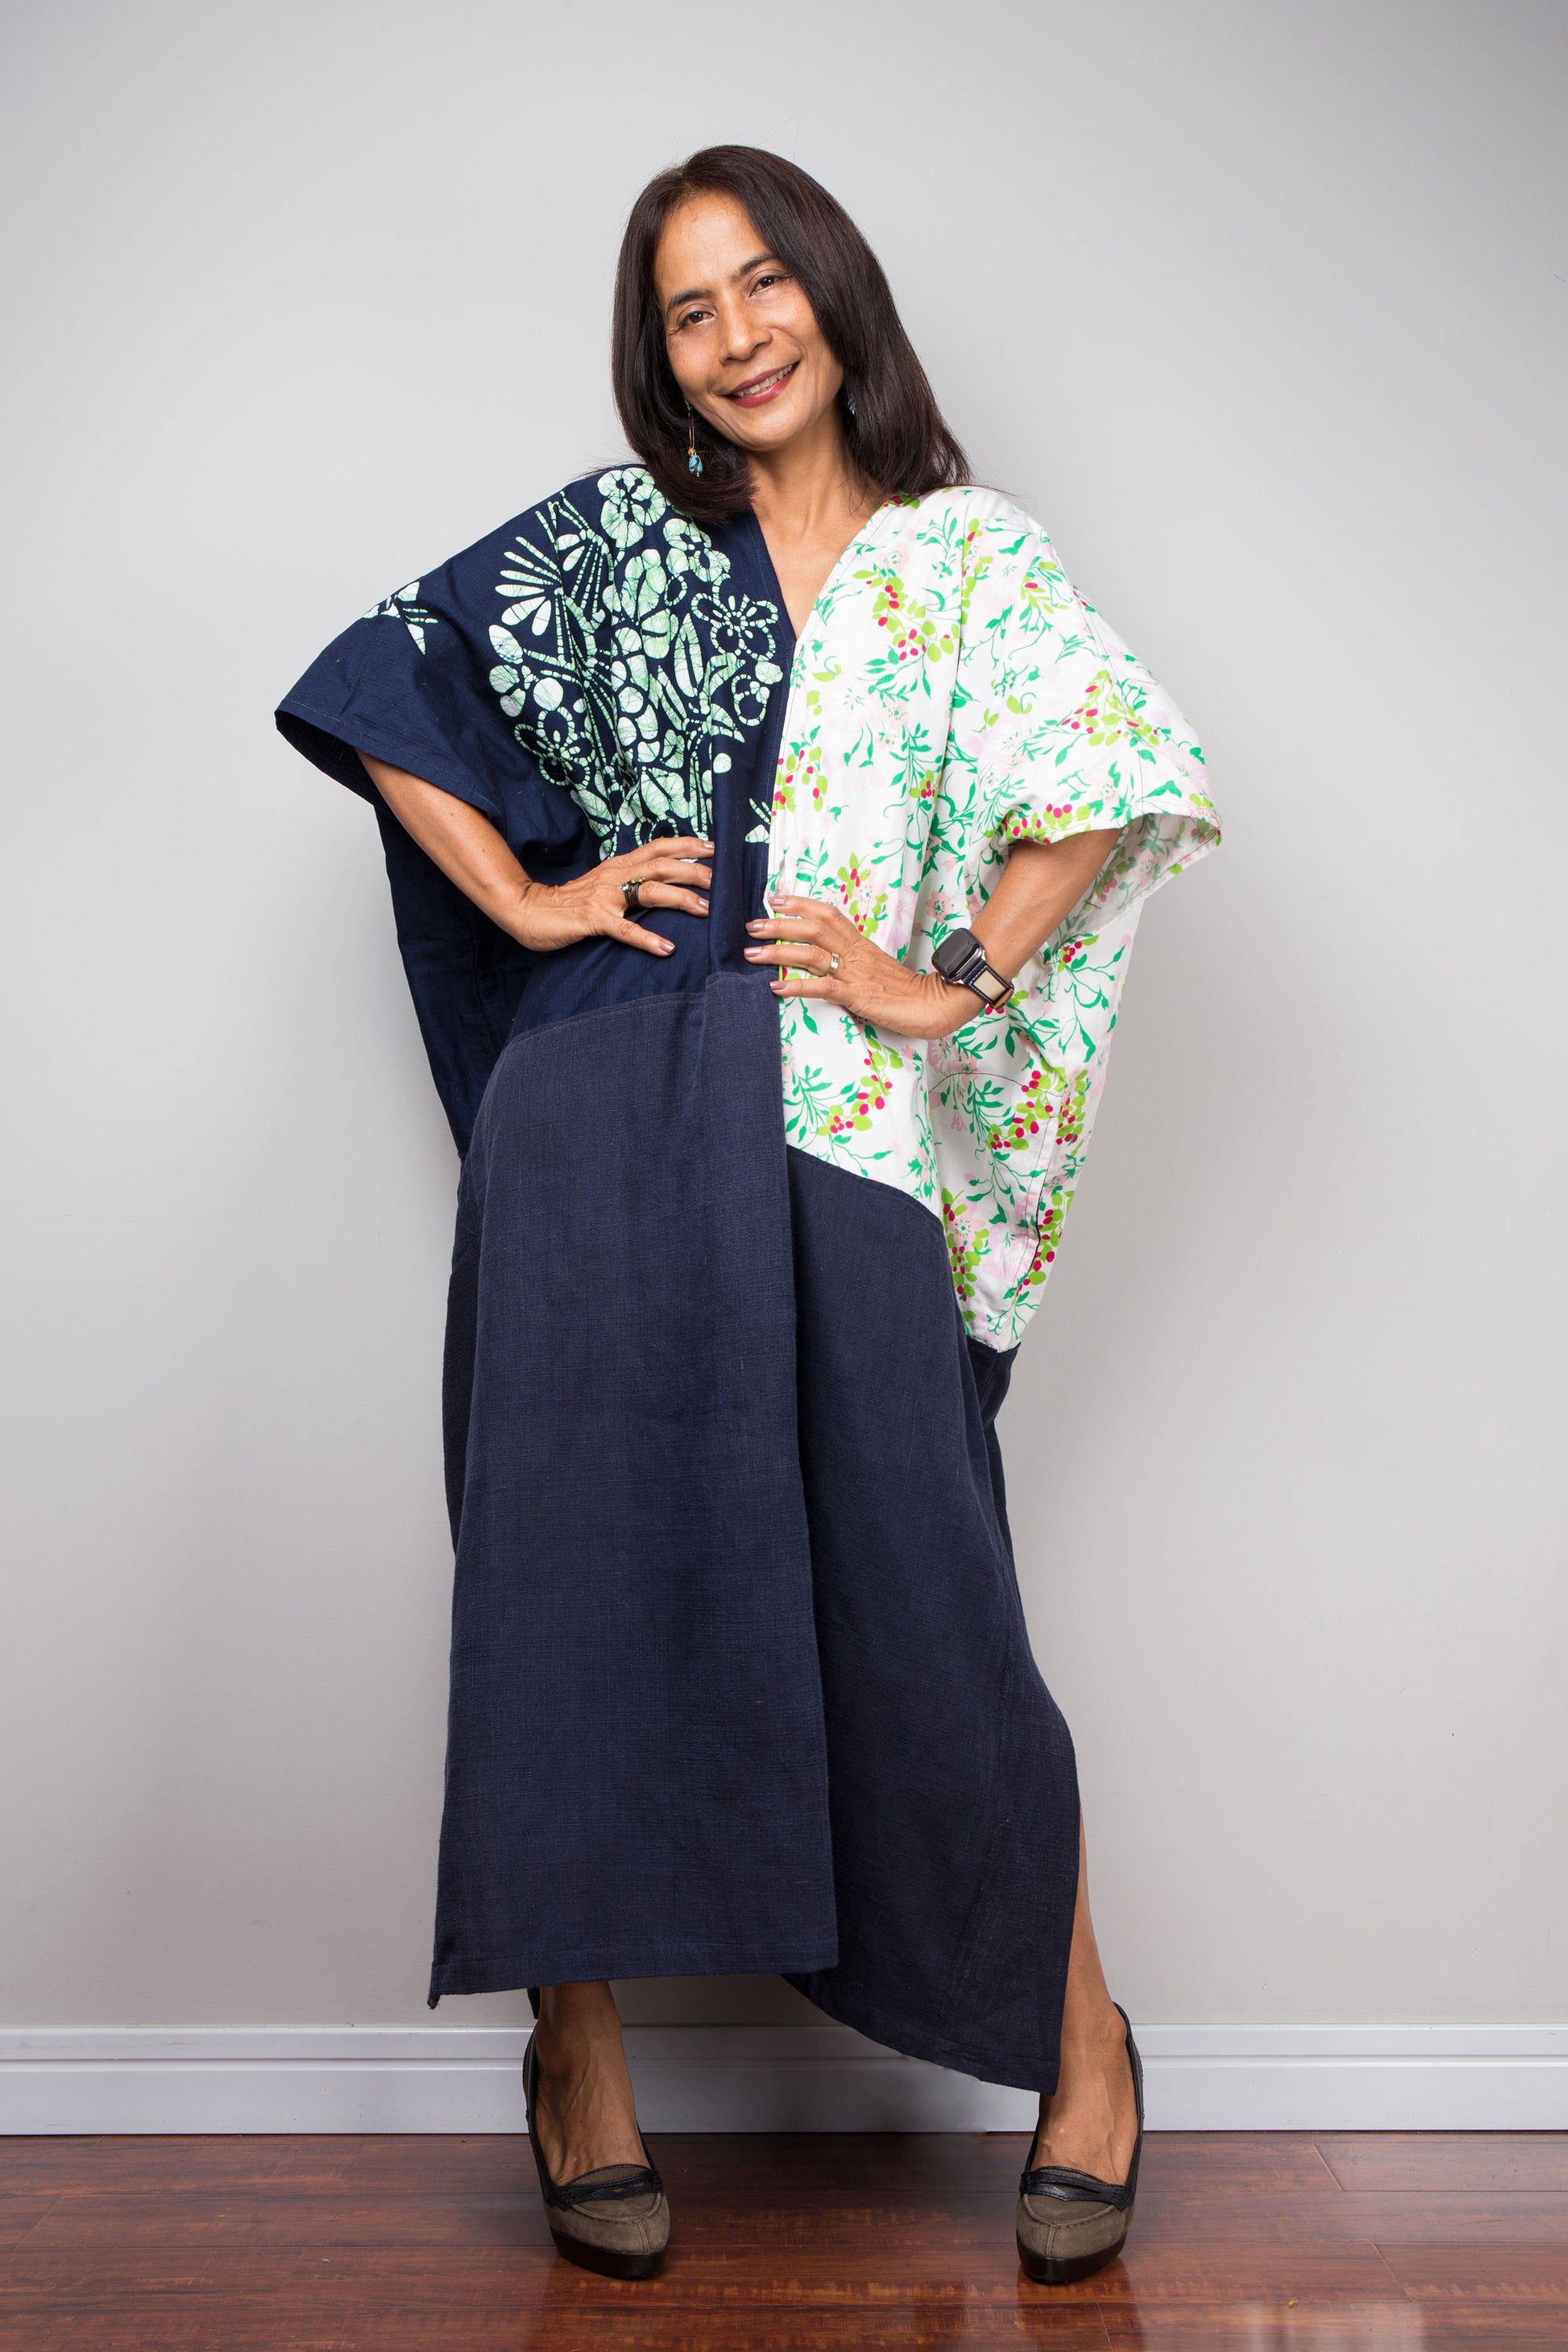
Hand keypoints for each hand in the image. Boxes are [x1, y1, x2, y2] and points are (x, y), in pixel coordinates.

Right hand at [515, 837, 712, 955]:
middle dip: (694, 872)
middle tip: (721, 882)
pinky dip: (647, 939)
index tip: (713, 848)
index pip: (658, 848)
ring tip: (705, 910)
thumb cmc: (569, 903)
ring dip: (680, 900)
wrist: (529, 910)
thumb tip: (661, 888)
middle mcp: (616, 875)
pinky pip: (625, 930)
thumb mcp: (603, 886)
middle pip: (662, 866)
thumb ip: (629, 883)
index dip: (686, 845)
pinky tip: (667, 949)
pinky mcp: (593, 919)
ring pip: (650, 891)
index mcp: (619, 866)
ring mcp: (605, 897)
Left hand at [745, 894, 985, 1039]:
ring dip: (779, 952)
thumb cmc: (904, 990)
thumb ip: (851, 961)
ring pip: (812, 954)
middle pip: (814, 928)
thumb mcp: (875, 968)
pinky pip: (823, 988)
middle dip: (779, 925)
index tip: (775, 899)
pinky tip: (776, 987)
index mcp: (860, 944)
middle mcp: (855, 953)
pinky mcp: (857, 995)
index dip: (801, 904)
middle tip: (751, 926)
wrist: (933, 1005)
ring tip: (752, 954)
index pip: (828, 914)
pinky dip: (797, 986)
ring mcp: (855, 973)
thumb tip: (825, 961)